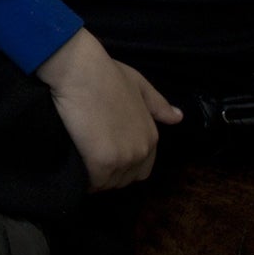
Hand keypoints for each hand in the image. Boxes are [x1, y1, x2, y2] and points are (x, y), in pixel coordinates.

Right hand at [36, 29, 180, 191]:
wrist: (81, 71)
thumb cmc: (107, 74)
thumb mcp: (139, 85)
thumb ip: (158, 105)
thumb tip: (178, 117)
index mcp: (151, 136)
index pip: (142, 169)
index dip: (123, 164)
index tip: (105, 153)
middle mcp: (141, 151)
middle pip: (125, 179)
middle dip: (110, 173)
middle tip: (90, 157)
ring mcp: (123, 158)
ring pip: (108, 183)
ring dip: (96, 177)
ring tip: (81, 161)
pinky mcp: (102, 163)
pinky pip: (93, 183)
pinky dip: (84, 180)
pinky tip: (74, 167)